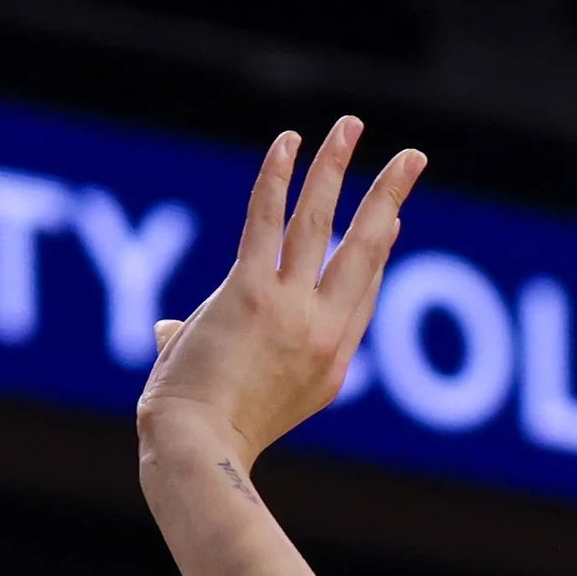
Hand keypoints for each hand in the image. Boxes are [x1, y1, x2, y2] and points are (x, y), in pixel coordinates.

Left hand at [138, 118, 425, 466]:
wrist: (196, 449)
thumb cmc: (204, 431)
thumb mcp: (230, 394)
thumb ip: (206, 348)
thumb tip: (165, 328)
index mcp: (331, 362)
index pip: (361, 291)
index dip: (379, 247)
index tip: (392, 214)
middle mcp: (322, 332)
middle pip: (367, 250)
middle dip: (389, 196)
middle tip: (412, 159)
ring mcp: (290, 311)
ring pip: (323, 223)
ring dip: (338, 167)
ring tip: (352, 126)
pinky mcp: (250, 294)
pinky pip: (267, 221)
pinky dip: (277, 177)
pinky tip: (289, 142)